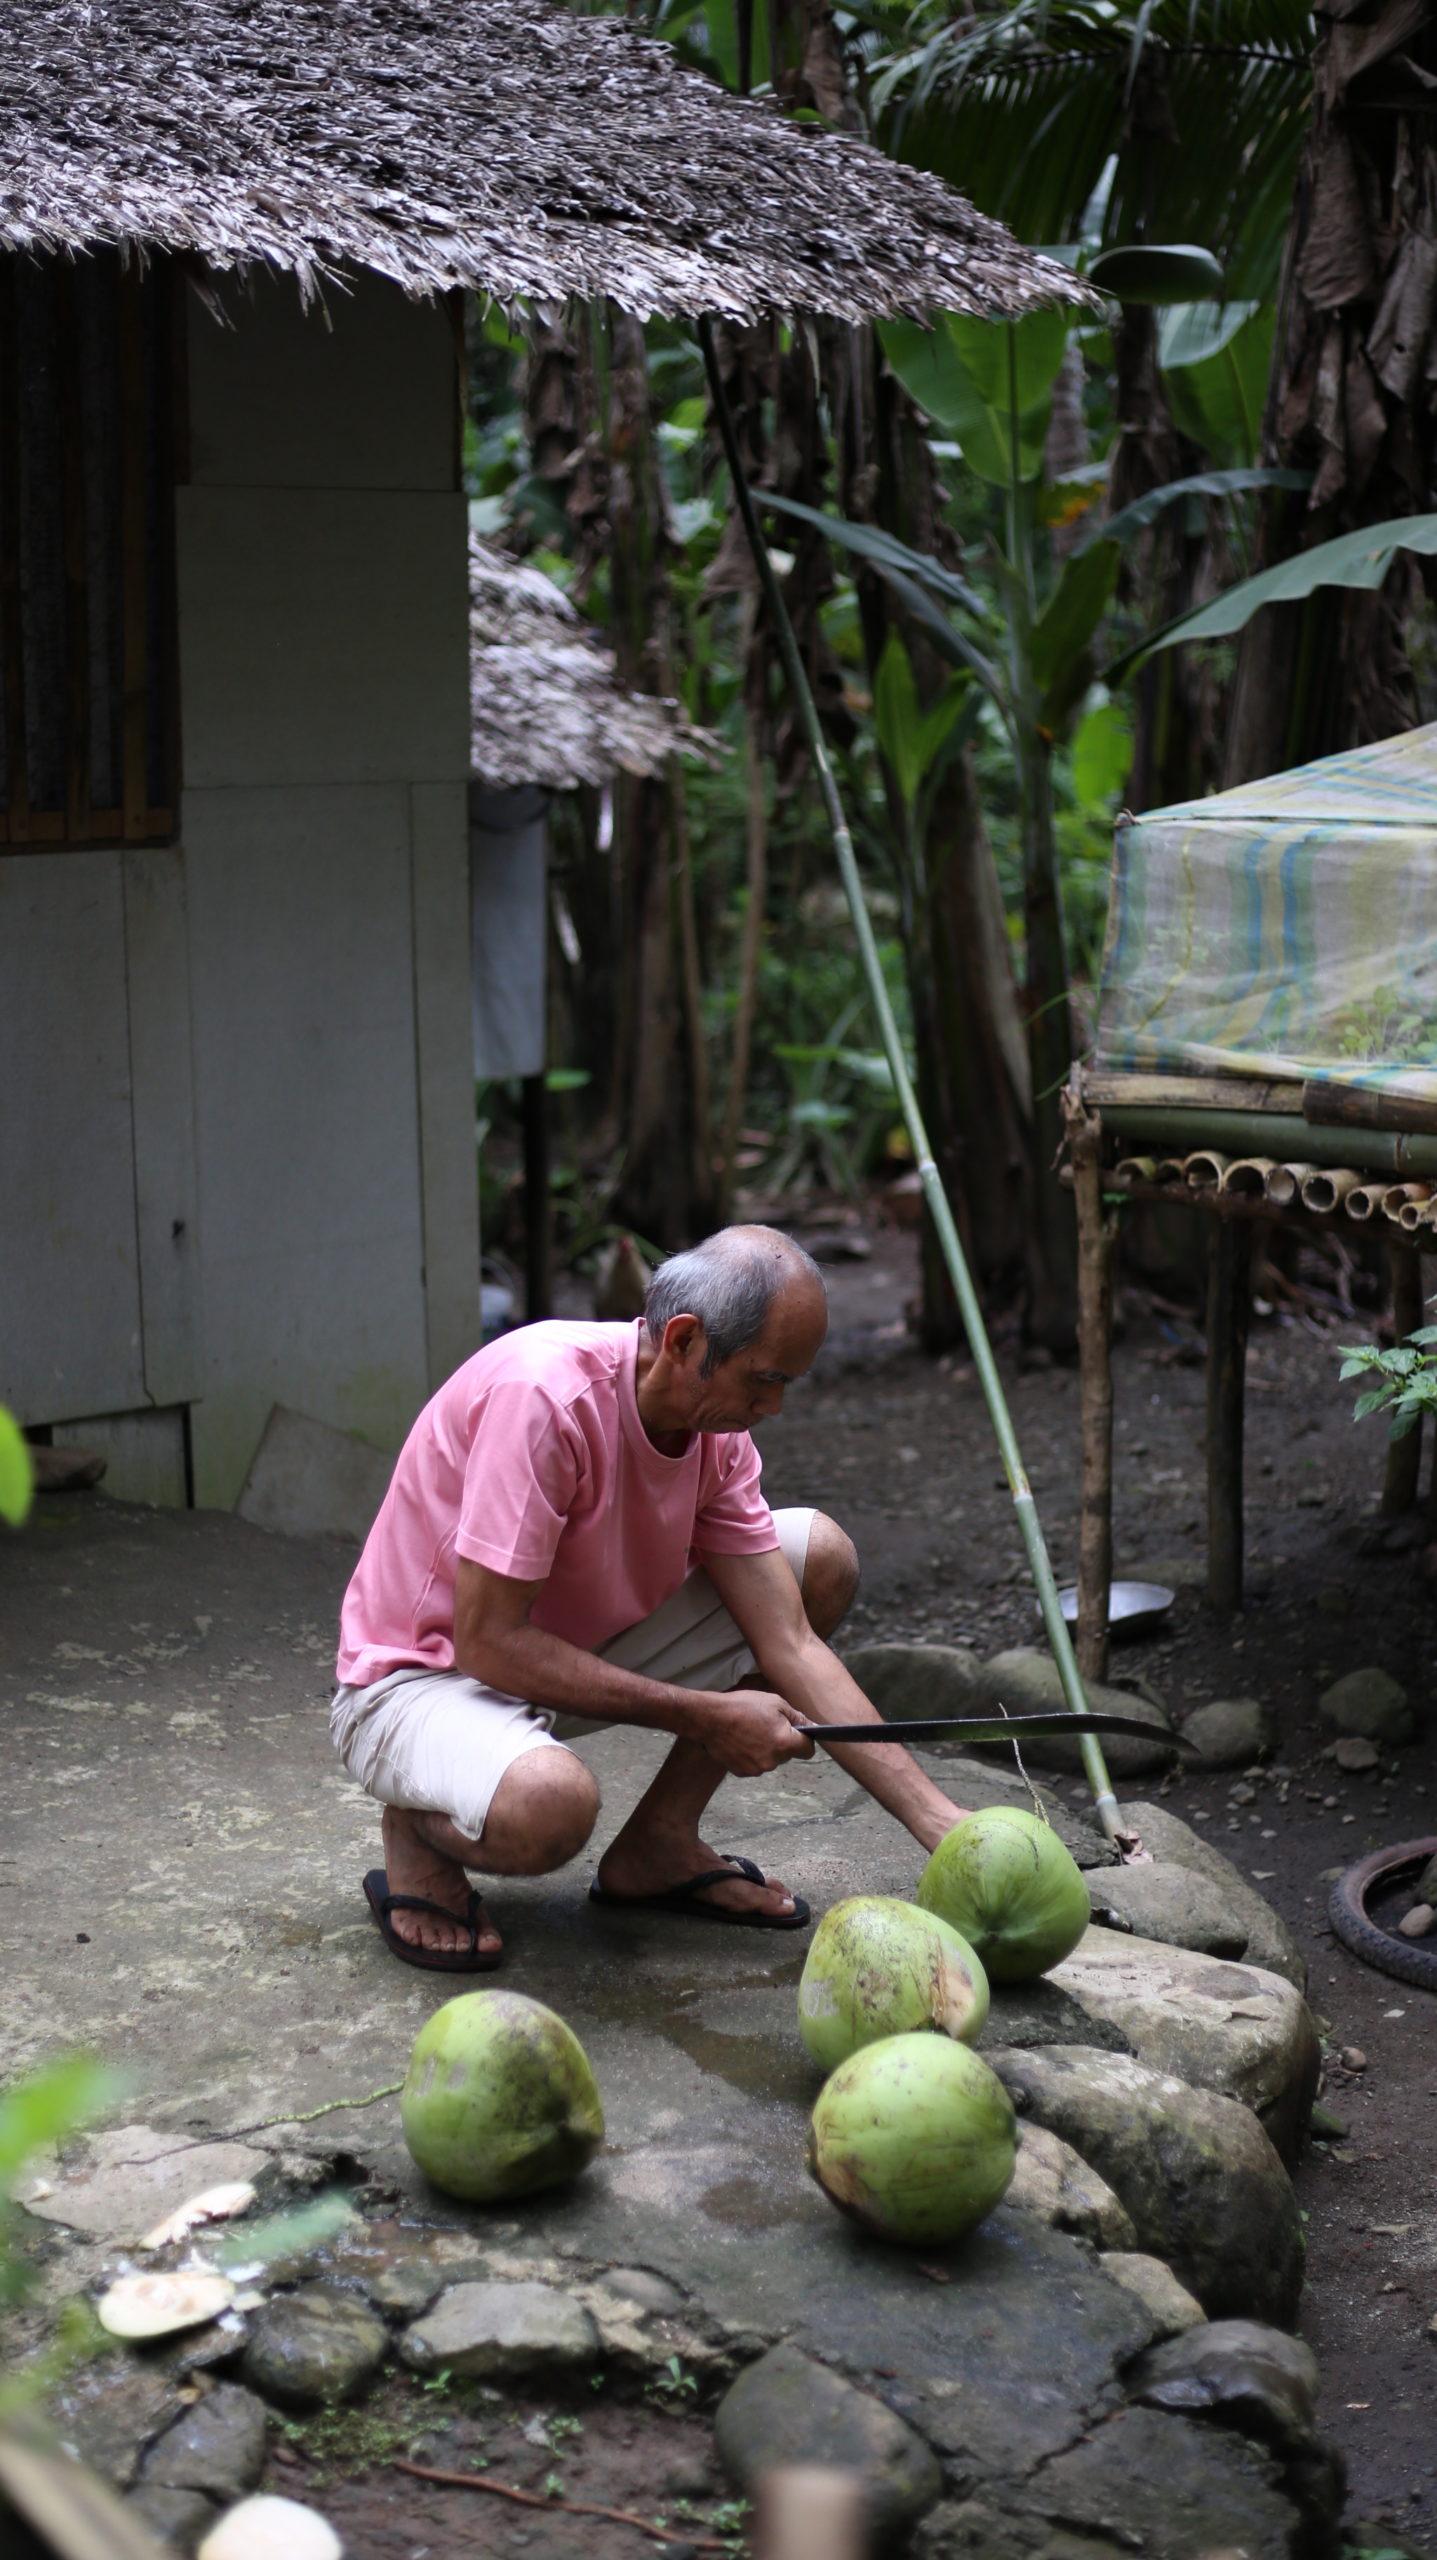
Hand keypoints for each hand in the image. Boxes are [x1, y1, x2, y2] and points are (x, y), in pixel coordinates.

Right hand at [689, 1690, 816, 1776]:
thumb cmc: (743, 1707)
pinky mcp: (743, 1773)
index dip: (805, 1741)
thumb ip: (796, 1717)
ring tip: (751, 1732)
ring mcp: (757, 1769)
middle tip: (768, 1725)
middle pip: (788, 1755)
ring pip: (771, 1760)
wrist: (710, 1719)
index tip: (798, 1733)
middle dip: (783, 1742)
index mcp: (785, 1743)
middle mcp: (773, 1761)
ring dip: (767, 1749)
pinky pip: (755, 1764)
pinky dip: (752, 1755)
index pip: (808, 1750)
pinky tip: (741, 1741)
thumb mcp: (775, 1702)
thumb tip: (810, 1726)